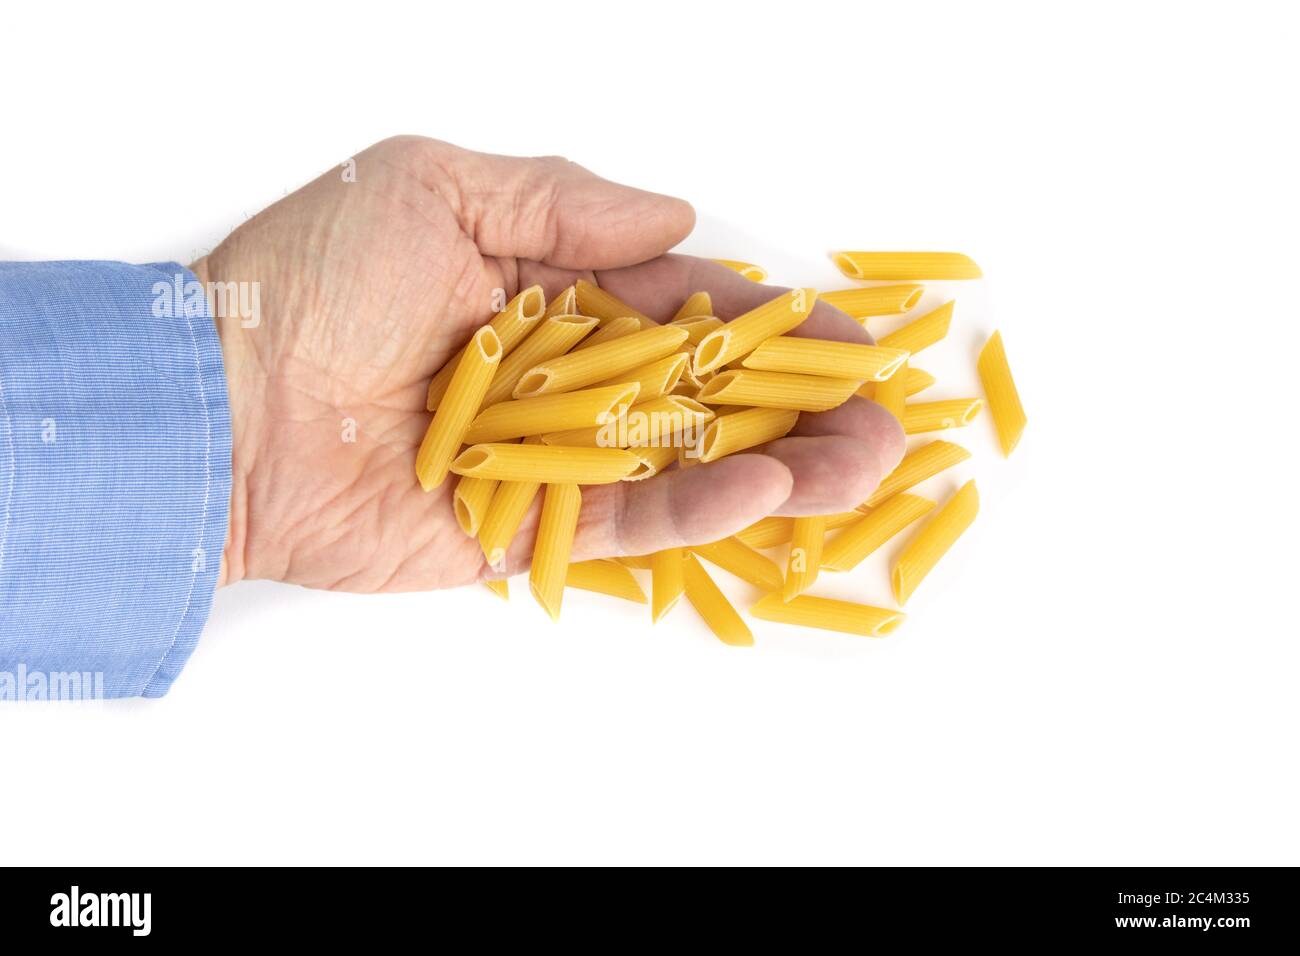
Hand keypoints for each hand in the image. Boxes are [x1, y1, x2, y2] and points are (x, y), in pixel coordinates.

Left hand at [199, 136, 902, 591]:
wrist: (222, 406)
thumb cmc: (313, 280)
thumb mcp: (434, 188)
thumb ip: (563, 203)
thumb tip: (678, 221)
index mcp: (548, 291)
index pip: (684, 305)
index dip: (769, 321)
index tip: (846, 336)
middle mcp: (560, 378)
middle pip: (705, 394)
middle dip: (800, 406)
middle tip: (883, 418)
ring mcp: (548, 458)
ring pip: (684, 464)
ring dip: (780, 465)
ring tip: (864, 465)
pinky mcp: (524, 529)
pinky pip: (626, 522)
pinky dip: (697, 509)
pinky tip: (768, 488)